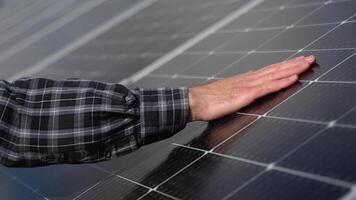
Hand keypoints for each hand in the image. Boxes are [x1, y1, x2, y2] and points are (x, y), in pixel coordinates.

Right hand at [188, 55, 315, 120]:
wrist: (195, 102)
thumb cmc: (207, 101)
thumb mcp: (227, 95)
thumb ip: (240, 92)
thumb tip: (249, 92)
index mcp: (245, 80)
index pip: (268, 71)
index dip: (284, 66)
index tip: (297, 62)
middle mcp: (248, 80)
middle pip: (275, 69)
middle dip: (294, 63)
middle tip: (310, 58)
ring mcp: (248, 86)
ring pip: (275, 75)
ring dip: (293, 68)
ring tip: (307, 63)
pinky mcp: (245, 95)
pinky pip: (268, 87)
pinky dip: (282, 81)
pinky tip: (294, 77)